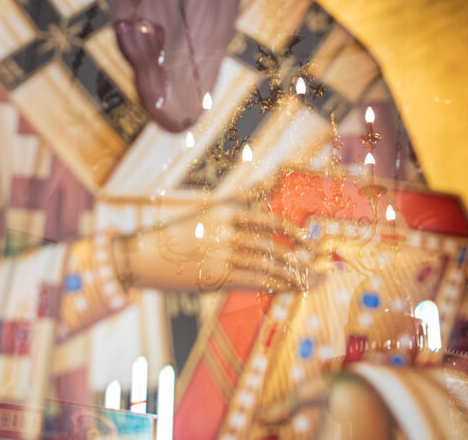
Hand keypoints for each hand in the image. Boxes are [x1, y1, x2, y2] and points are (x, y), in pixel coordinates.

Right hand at [114, 201, 317, 291]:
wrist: (146, 256)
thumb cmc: (181, 232)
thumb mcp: (210, 210)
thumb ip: (242, 198)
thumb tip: (271, 181)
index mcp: (225, 211)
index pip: (268, 221)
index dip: (293, 232)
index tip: (312, 239)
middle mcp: (226, 231)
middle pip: (272, 245)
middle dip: (301, 256)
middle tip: (320, 262)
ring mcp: (221, 255)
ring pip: (267, 266)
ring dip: (294, 274)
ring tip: (312, 279)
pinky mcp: (216, 277)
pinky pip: (254, 281)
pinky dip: (276, 284)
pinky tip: (290, 287)